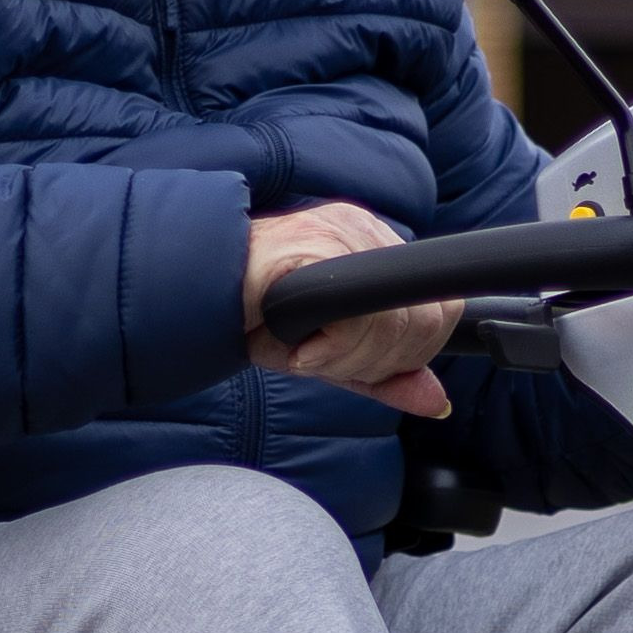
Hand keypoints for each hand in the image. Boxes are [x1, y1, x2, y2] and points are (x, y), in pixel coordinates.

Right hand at [243, 202, 454, 417]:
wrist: (192, 299)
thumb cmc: (254, 320)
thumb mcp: (332, 358)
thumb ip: (384, 377)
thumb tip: (438, 402)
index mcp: (375, 248)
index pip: (439, 312)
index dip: (411, 355)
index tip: (360, 366)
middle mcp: (366, 230)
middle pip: (426, 320)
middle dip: (381, 362)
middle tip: (328, 361)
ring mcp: (345, 231)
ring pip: (396, 321)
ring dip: (350, 358)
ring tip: (308, 351)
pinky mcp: (320, 244)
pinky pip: (358, 315)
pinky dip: (332, 348)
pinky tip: (301, 346)